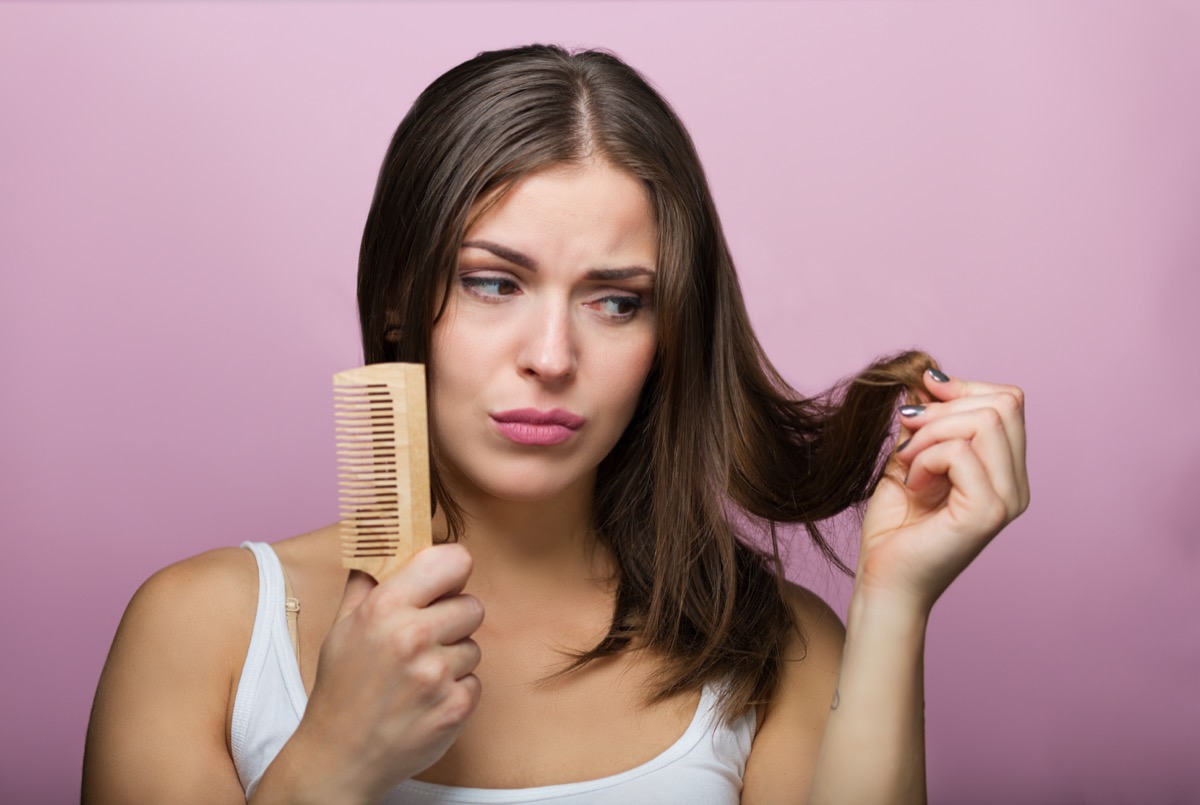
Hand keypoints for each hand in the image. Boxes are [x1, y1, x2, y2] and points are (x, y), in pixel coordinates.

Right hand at [279, 544, 482, 801]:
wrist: (339, 759)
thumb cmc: (341, 689)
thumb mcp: (343, 627)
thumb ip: (368, 581)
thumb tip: (386, 540)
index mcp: (385, 607)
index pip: (453, 561)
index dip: (452, 572)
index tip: (445, 583)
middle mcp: (413, 636)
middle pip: (472, 606)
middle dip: (453, 621)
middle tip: (425, 640)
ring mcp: (436, 674)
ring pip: (474, 646)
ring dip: (453, 659)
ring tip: (418, 676)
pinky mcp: (455, 707)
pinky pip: (475, 682)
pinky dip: (456, 691)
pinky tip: (425, 700)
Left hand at [857, 369, 1028, 613]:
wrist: (884, 583)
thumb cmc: (895, 528)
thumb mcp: (909, 458)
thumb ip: (925, 421)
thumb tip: (927, 376)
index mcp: (1006, 472)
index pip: (1008, 401)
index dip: (962, 388)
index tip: (919, 399)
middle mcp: (1017, 486)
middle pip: (1003, 404)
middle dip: (944, 408)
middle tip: (906, 437)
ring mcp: (1008, 501)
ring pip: (984, 421)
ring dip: (931, 434)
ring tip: (908, 464)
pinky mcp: (987, 513)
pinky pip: (960, 452)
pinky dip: (925, 458)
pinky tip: (913, 485)